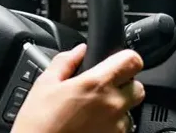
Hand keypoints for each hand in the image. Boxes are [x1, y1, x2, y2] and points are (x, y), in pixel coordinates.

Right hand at [12, 45, 144, 132]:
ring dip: (117, 109)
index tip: (118, 62)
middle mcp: (112, 105)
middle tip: (102, 90)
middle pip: (137, 87)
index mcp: (96, 84)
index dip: (126, 59)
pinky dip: (110, 126)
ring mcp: (116, 127)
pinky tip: (90, 127)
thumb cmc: (38, 123)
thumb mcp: (44, 84)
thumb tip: (79, 51)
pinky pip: (121, 129)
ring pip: (129, 111)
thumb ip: (65, 62)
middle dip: (124, 86)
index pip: (132, 61)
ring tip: (92, 113)